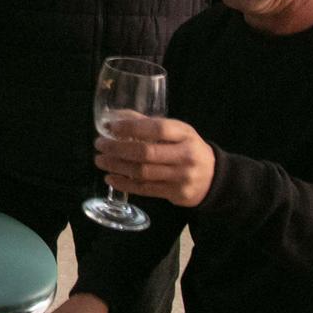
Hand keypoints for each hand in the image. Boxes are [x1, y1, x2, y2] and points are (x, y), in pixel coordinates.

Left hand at [96, 113, 215, 206]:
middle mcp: (185, 155)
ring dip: (116, 166)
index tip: (111, 127)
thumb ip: (147, 123)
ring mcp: (181, 177)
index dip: (132, 127)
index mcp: (185, 134)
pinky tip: (110, 178)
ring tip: (100, 160)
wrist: (213, 177)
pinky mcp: (176, 194)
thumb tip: (113, 118)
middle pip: (146, 153)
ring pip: (142, 172)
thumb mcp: (176, 131)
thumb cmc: (187, 148)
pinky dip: (124, 184)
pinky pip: (145, 189)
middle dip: (117, 148)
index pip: (157, 129)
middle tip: (99, 144)